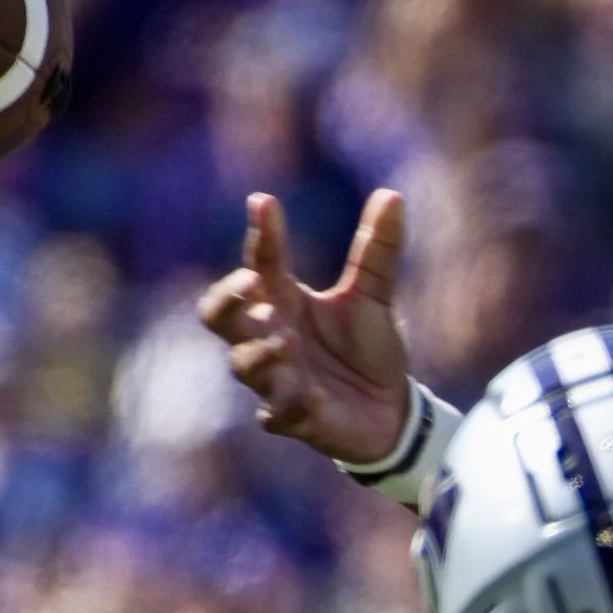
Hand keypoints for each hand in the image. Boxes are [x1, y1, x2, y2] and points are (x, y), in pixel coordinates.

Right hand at [198, 189, 413, 463]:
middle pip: (218, 316)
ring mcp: (277, 378)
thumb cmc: (368, 349)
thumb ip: (377, 249)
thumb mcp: (376, 295)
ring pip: (244, 364)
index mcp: (284, 300)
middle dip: (226, 300)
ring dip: (261, 351)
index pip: (262, 262)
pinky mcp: (294, 418)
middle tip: (251, 283)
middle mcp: (270, 336)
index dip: (261, 234)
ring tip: (287, 339)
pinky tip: (311, 398)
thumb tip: (393, 194)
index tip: (264, 202)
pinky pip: (277, 415)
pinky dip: (289, 406)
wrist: (391, 410)